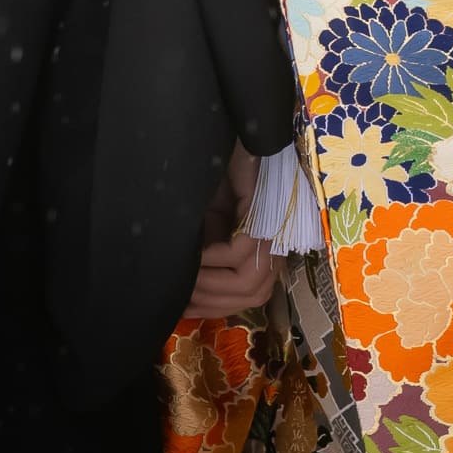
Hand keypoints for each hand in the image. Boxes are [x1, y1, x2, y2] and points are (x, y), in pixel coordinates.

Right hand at [187, 143, 272, 317]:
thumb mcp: (202, 232)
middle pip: (253, 293)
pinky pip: (242, 252)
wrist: (218, 144)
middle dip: (209, 300)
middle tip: (179, 294)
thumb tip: (182, 303)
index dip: (214, 307)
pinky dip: (215, 258)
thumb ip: (202, 262)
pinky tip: (195, 253)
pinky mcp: (265, 208)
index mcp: (261, 249)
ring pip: (250, 280)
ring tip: (184, 275)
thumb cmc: (208, 185)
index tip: (183, 309)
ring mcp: (273, 225)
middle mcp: (273, 241)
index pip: (249, 295)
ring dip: (210, 283)